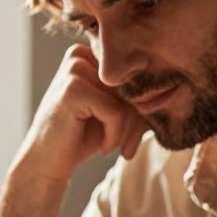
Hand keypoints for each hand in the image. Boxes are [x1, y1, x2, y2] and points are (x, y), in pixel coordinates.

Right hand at [11, 44, 149, 183]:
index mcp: (89, 54)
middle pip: (131, 83)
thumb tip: (168, 87)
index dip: (141, 104)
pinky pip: (115, 111)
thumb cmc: (82, 136)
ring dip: (127, 129)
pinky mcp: (73, 88)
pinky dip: (115, 134)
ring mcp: (74, 69)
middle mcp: (80, 55)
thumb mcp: (114, 111)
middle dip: (137, 119)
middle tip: (129, 147)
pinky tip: (104, 147)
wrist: (48, 163)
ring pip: (126, 97)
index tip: (136, 134)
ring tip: (115, 146)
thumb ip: (135, 93)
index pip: (132, 73)